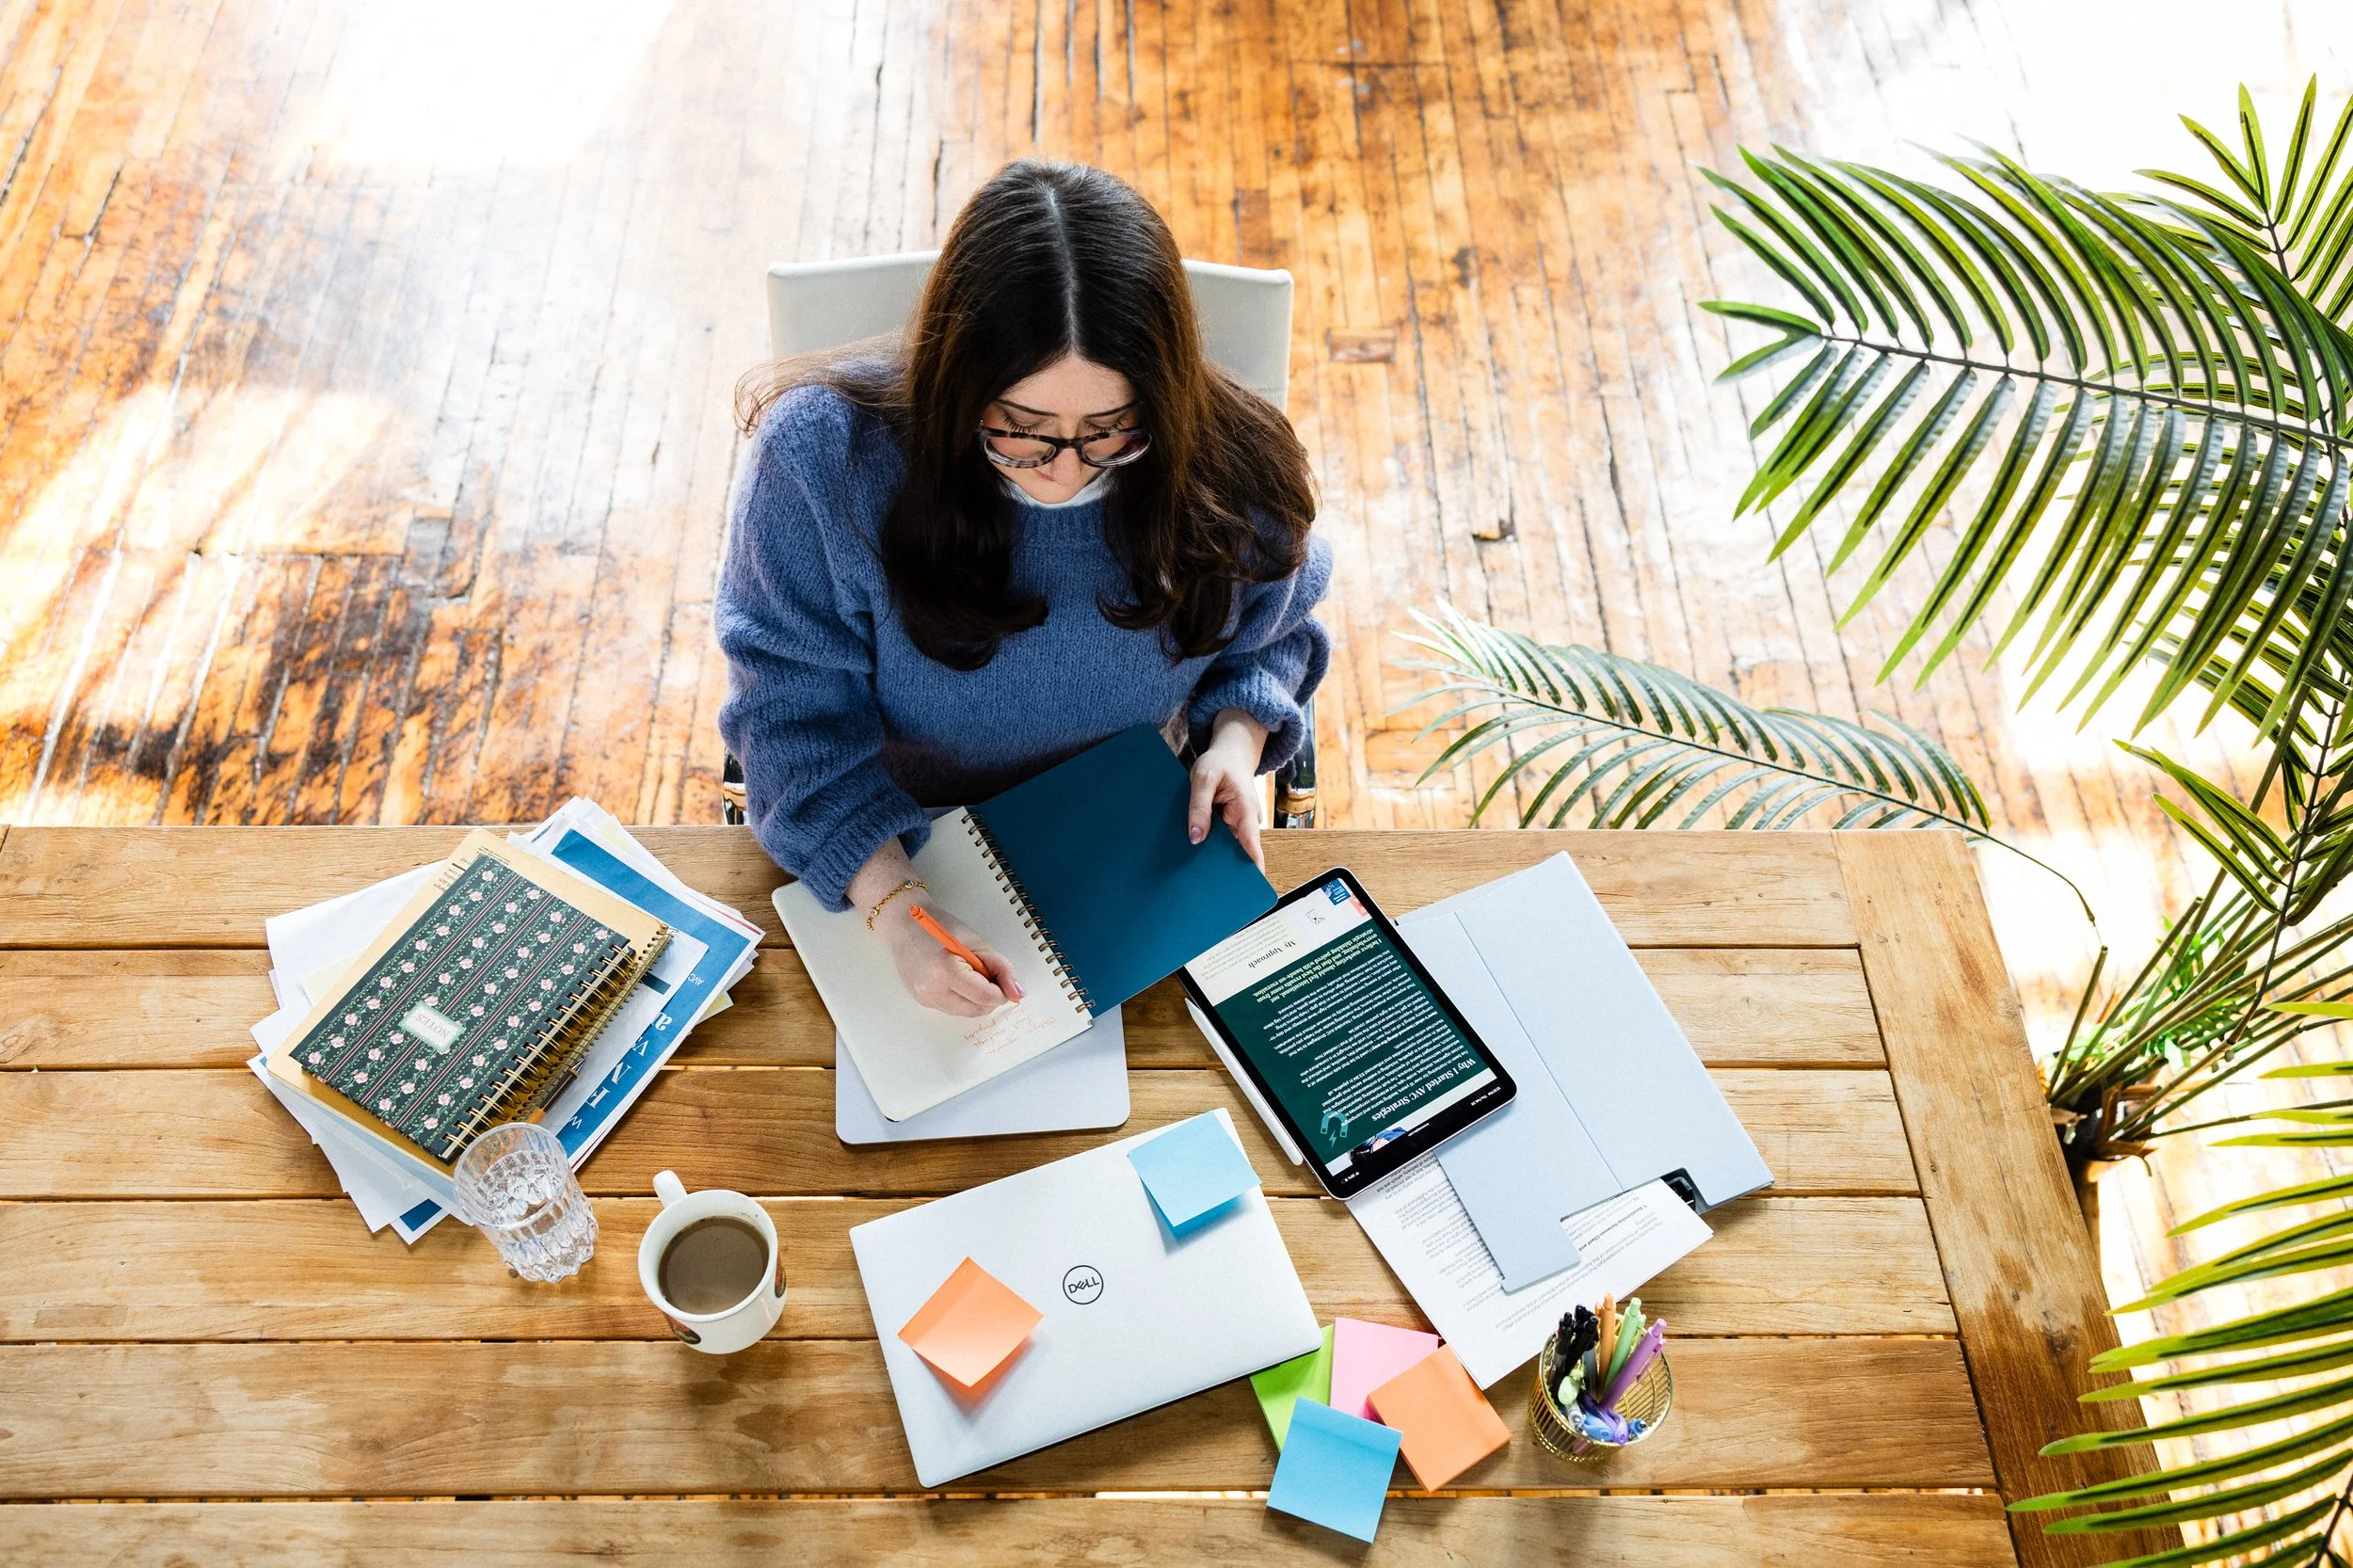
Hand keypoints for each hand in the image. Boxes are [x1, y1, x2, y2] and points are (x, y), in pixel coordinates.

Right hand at [881, 897, 1025, 1016]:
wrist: (905, 925)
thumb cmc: (939, 927)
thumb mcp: (977, 943)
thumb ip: (1001, 968)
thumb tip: (1017, 992)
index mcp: (945, 971)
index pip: (983, 996)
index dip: (1001, 993)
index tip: (1006, 984)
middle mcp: (931, 990)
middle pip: (975, 1009)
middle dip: (990, 998)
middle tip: (990, 976)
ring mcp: (924, 998)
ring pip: (965, 1012)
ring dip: (976, 999)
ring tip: (972, 975)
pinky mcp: (922, 1001)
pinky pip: (952, 1008)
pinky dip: (963, 998)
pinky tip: (959, 980)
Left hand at [1188, 709, 1267, 870]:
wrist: (1231, 753)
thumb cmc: (1219, 762)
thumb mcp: (1203, 778)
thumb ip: (1199, 806)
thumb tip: (1196, 838)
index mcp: (1245, 810)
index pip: (1252, 844)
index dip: (1252, 866)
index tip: (1250, 886)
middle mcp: (1245, 822)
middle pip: (1237, 851)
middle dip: (1223, 865)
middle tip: (1204, 882)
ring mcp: (1237, 825)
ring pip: (1226, 846)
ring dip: (1212, 854)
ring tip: (1194, 871)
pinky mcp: (1228, 824)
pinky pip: (1219, 839)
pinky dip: (1208, 845)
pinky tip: (1193, 853)